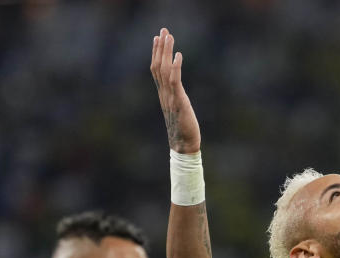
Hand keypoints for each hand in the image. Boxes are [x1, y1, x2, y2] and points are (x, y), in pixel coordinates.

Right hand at [151, 28, 200, 153]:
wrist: (183, 145)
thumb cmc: (183, 129)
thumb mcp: (179, 109)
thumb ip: (176, 98)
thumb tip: (178, 93)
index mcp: (163, 94)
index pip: (156, 69)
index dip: (156, 53)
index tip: (158, 38)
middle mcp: (164, 93)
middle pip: (158, 66)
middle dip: (160, 47)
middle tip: (163, 30)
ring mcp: (170, 97)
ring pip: (164, 70)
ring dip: (166, 52)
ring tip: (169, 36)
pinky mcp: (179, 102)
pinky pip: (175, 81)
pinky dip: (176, 67)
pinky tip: (179, 55)